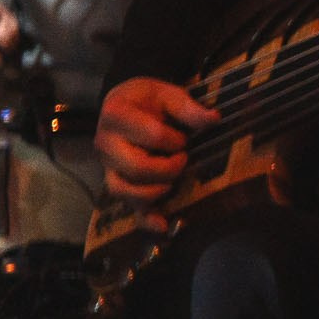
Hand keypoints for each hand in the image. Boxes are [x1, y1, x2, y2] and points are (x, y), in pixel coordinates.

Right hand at [94, 77, 220, 228]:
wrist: (125, 104)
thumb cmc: (147, 99)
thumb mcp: (166, 93)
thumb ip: (187, 107)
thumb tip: (213, 120)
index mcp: (116, 115)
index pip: (153, 136)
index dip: (175, 140)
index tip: (184, 138)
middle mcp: (105, 144)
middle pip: (137, 168)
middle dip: (168, 168)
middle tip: (183, 158)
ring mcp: (108, 167)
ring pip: (126, 191)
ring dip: (156, 192)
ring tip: (173, 182)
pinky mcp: (117, 183)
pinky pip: (127, 207)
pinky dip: (146, 219)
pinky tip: (164, 225)